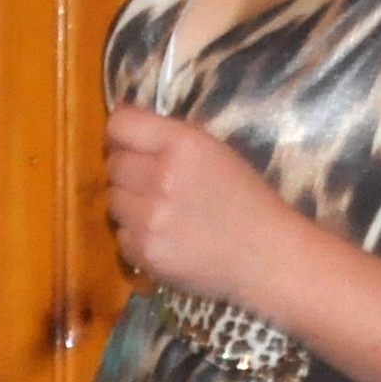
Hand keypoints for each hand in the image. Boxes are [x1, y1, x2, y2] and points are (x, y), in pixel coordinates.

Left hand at [105, 104, 294, 304]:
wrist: (267, 256)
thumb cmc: (246, 199)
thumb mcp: (214, 151)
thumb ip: (169, 139)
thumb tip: (124, 134)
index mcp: (182, 144)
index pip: (119, 124)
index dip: (121, 135)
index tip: (129, 144)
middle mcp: (162, 177)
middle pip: (113, 165)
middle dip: (128, 172)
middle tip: (153, 184)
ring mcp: (151, 218)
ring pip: (113, 201)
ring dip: (131, 205)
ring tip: (161, 213)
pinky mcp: (147, 253)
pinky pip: (122, 237)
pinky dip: (137, 238)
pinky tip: (165, 238)